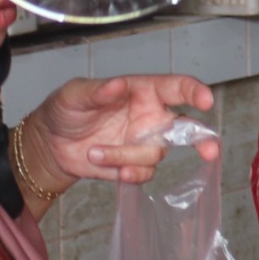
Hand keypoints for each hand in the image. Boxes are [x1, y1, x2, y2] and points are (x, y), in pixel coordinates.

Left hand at [23, 75, 218, 188]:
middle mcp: (151, 118)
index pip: (178, 88)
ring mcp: (145, 143)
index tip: (207, 100)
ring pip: (156, 154)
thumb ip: (96, 90)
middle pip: (190, 127)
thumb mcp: (74, 94)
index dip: (196, 91)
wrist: (48, 144)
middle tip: (210, 151)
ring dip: (127, 156)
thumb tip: (118, 85)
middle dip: (204, 140)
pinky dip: (131, 174)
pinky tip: (115, 172)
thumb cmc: (66, 110)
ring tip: (95, 151)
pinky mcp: (134, 166)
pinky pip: (145, 173)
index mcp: (144, 92)